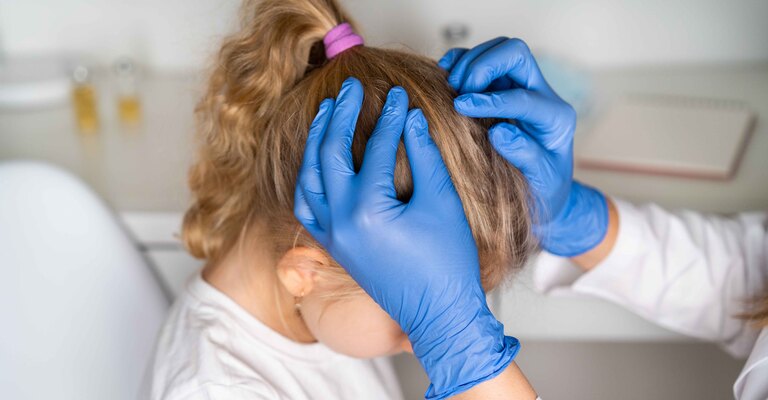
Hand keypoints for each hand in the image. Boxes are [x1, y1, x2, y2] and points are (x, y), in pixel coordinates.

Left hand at [294, 77, 518, 398]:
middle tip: (352, 87)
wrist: (439, 315)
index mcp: (367, 210)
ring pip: (310, 177)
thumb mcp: (441, 202)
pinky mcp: (333, 245)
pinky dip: (309, 177)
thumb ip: (425, 155)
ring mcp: (332, 235)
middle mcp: (340, 221)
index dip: (391, 117)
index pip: (376, 148)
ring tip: (327, 112)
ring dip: (317, 141)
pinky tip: (318, 160)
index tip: (399, 95)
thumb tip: (411, 119)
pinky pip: (308, 204)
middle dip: (341, 115)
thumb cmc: (448, 263)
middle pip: (330, 153)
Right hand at [439, 37, 607, 256]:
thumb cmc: (542, 189)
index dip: (490, 100)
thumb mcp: (540, 182)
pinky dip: (461, 59)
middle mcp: (540, 94)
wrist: (542, 190)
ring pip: (498, 49)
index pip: (523, 97)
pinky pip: (482, 57)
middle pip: (515, 53)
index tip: (461, 106)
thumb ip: (525, 156)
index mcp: (555, 118)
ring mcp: (520, 85)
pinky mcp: (501, 84)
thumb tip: (499, 132)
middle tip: (458, 90)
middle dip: (482, 65)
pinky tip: (445, 74)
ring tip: (450, 87)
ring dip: (469, 62)